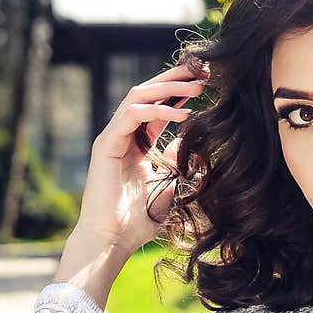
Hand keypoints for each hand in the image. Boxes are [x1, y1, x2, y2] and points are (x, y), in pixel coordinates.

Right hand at [75, 60, 209, 256]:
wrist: (111, 241)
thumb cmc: (136, 219)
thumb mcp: (166, 184)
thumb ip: (173, 161)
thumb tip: (185, 141)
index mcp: (137, 142)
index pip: (158, 106)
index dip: (180, 91)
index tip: (207, 82)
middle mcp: (123, 134)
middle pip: (147, 93)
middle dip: (175, 79)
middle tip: (203, 72)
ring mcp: (112, 138)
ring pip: (137, 96)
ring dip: (168, 88)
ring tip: (196, 87)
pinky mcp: (106, 145)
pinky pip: (130, 115)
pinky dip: (156, 110)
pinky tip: (182, 114)